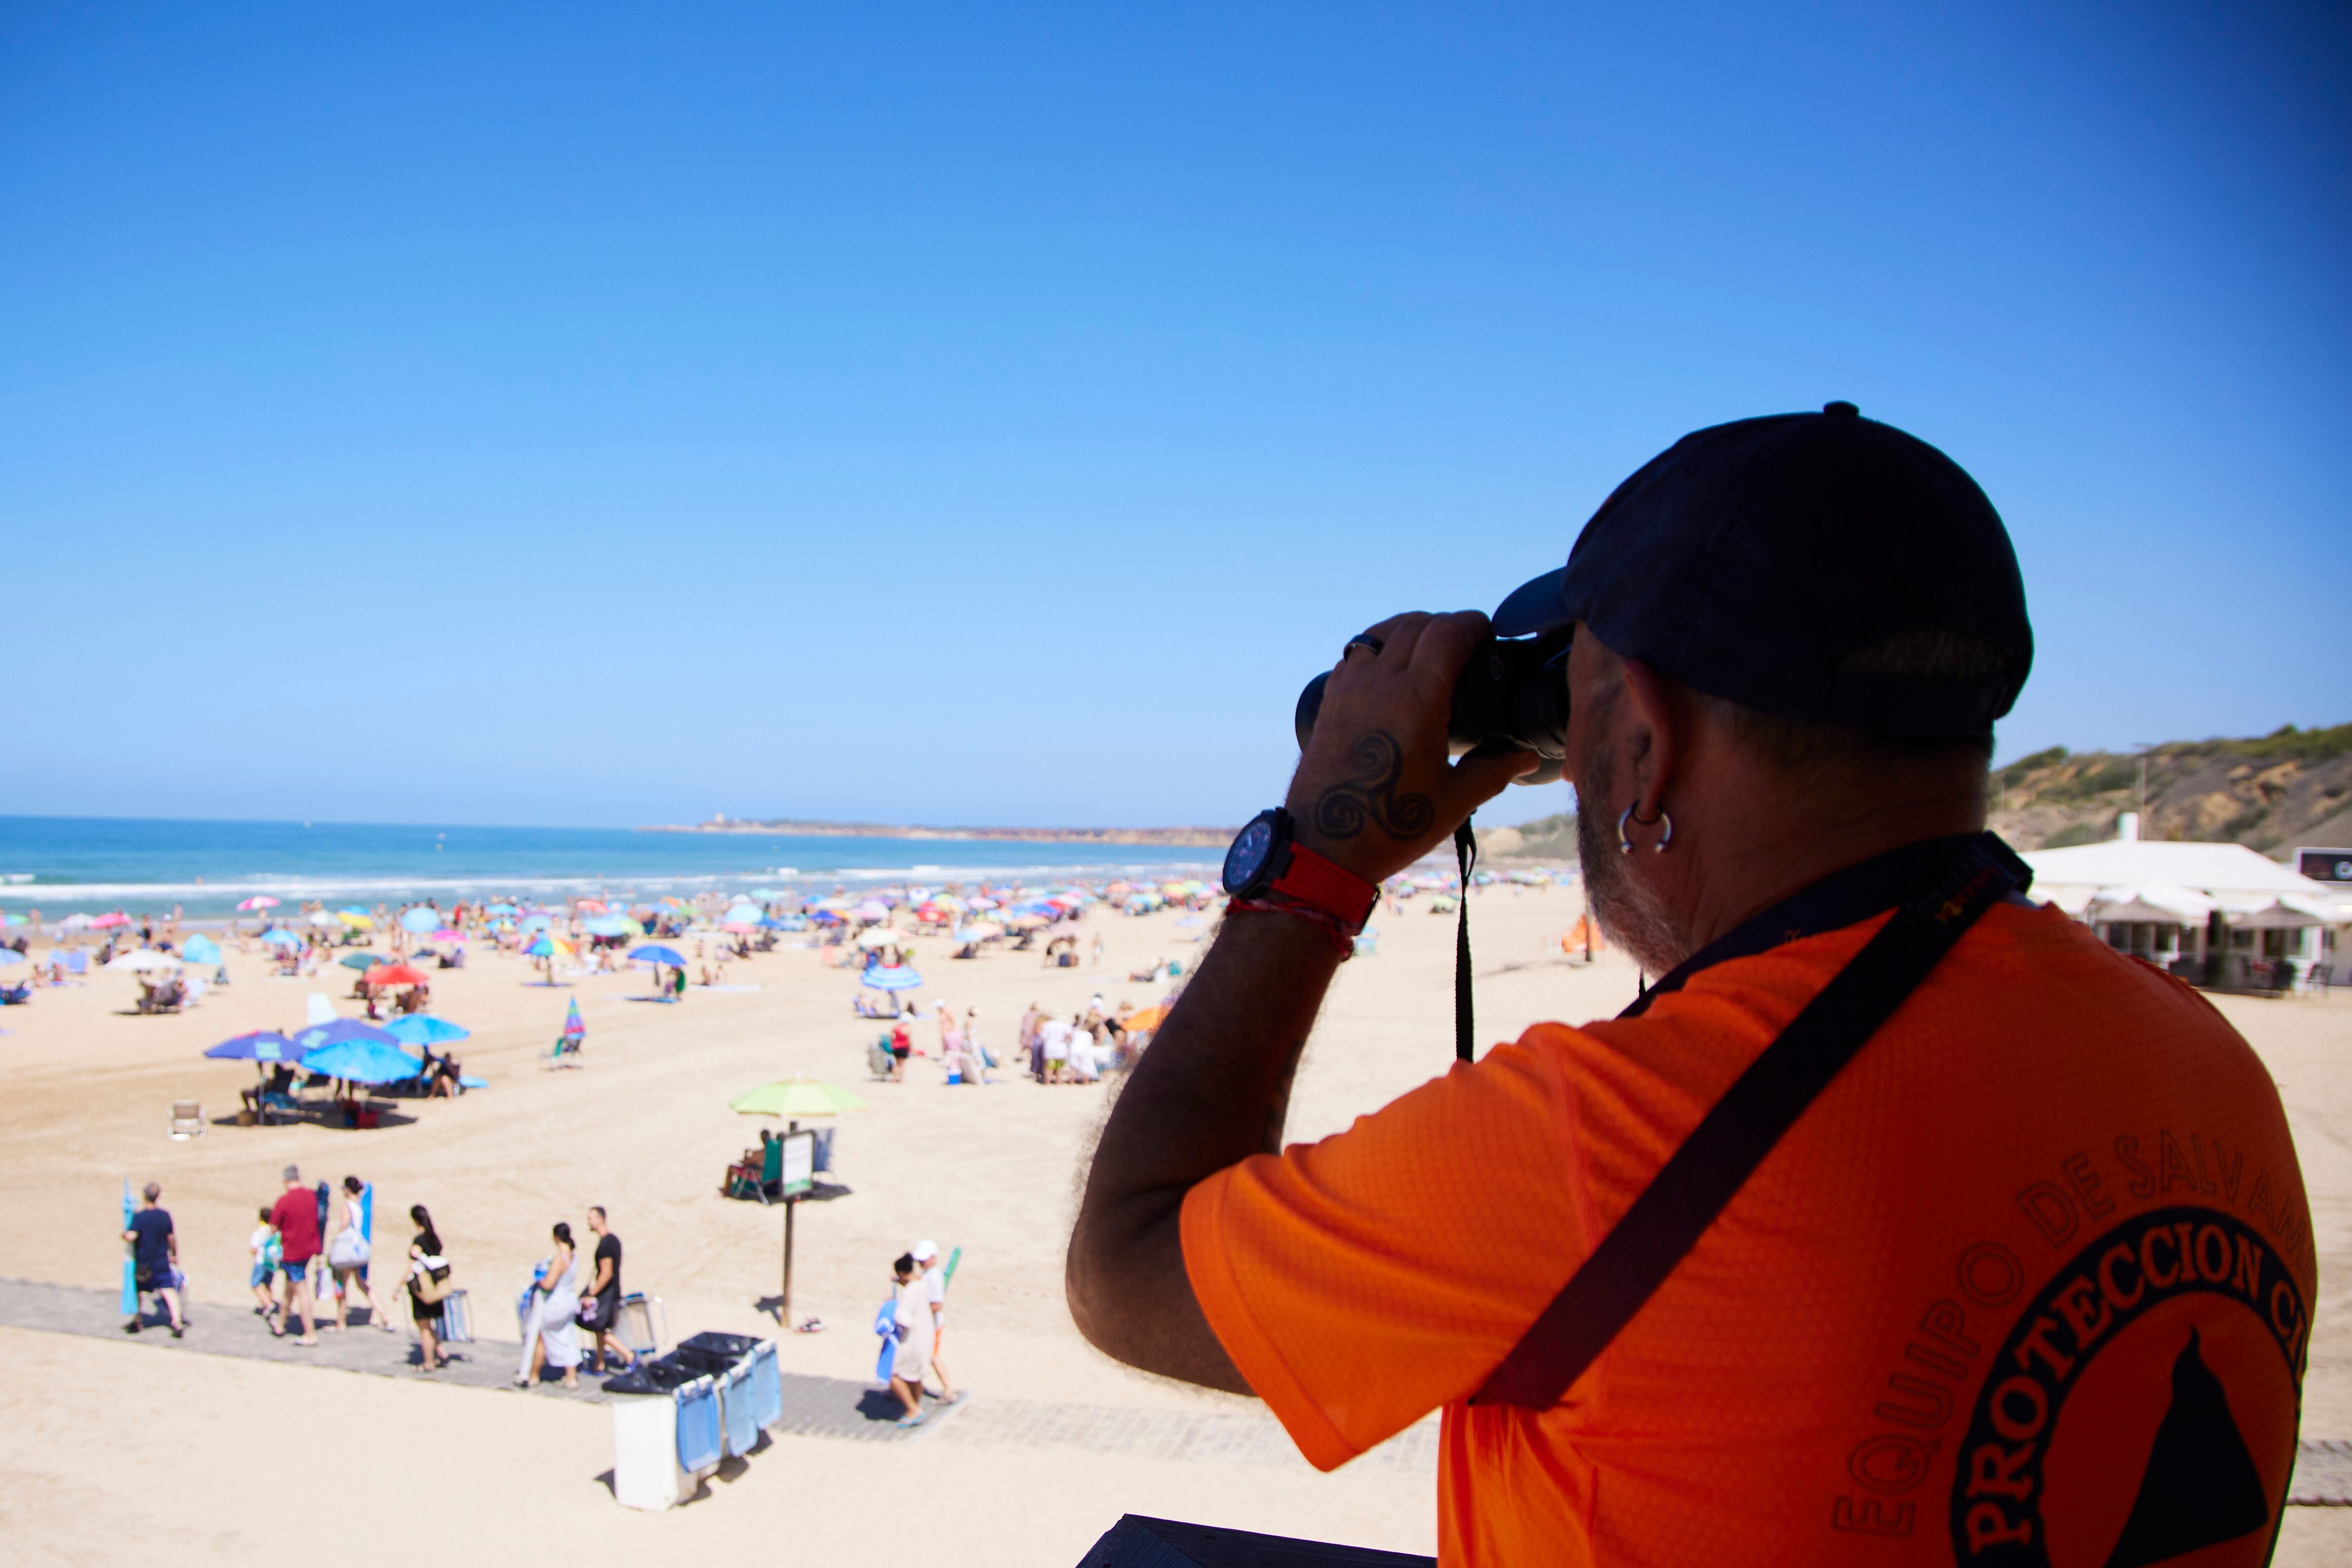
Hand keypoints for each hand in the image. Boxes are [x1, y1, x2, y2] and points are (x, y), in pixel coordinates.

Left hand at [1284, 610, 1536, 883]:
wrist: (1323, 845)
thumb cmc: (1389, 826)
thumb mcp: (1454, 801)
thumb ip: (1495, 770)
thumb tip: (1527, 756)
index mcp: (1417, 699)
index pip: (1448, 632)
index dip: (1474, 623)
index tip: (1489, 633)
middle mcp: (1380, 683)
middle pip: (1418, 623)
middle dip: (1448, 625)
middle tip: (1468, 645)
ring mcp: (1350, 688)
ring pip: (1383, 630)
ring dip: (1412, 629)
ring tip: (1432, 650)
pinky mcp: (1331, 700)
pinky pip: (1357, 651)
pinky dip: (1380, 645)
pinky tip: (1392, 668)